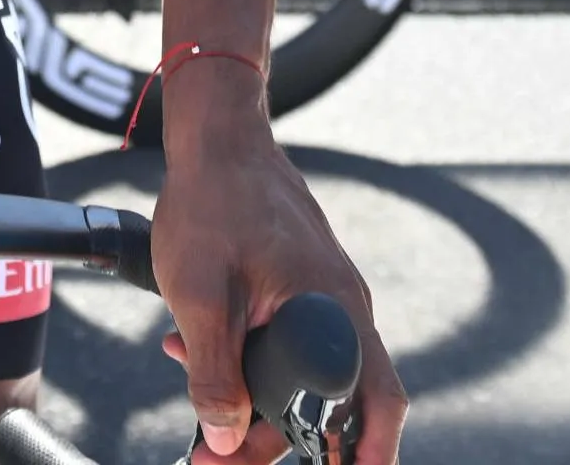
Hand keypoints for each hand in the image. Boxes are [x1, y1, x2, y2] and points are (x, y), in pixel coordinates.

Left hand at [151, 72, 402, 464]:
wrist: (216, 137)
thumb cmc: (212, 202)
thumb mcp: (201, 297)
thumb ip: (215, 373)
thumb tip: (224, 439)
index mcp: (336, 310)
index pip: (374, 407)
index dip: (359, 457)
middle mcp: (344, 307)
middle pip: (335, 404)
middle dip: (276, 439)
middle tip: (220, 457)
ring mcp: (326, 296)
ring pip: (305, 375)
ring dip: (254, 398)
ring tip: (195, 399)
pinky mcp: (302, 286)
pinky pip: (287, 341)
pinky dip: (248, 361)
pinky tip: (195, 354)